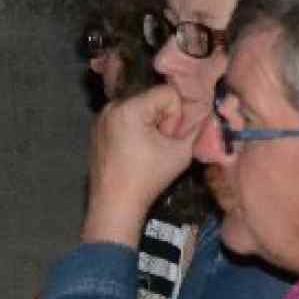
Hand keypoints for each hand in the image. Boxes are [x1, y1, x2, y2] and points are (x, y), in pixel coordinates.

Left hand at [83, 84, 208, 245]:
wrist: (115, 205)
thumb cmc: (148, 179)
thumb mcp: (182, 152)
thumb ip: (195, 128)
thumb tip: (203, 112)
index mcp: (129, 108)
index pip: (168, 93)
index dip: (175, 117)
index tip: (167, 140)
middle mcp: (111, 106)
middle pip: (151, 98)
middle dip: (162, 119)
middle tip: (158, 145)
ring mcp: (100, 117)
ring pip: (138, 107)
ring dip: (148, 124)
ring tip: (146, 149)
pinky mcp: (96, 129)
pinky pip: (124, 117)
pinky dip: (133, 128)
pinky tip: (133, 150)